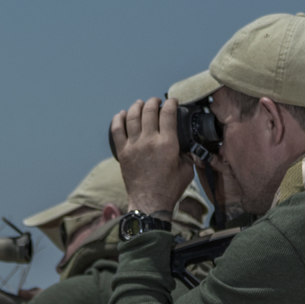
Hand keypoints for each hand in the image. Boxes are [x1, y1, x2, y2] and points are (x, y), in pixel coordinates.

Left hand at [110, 97, 188, 215]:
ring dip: (137, 106)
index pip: (168, 114)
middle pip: (149, 111)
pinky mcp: (123, 152)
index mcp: (167, 144)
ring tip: (140, 103)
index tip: (173, 101)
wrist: (150, 202)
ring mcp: (134, 146)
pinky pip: (116, 130)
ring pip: (132, 117)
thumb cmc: (169, 189)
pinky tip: (121, 114)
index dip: (171, 103)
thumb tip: (187, 146)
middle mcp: (149, 141)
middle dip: (154, 102)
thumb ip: (188, 154)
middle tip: (156, 101)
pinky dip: (118, 119)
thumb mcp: (187, 170)